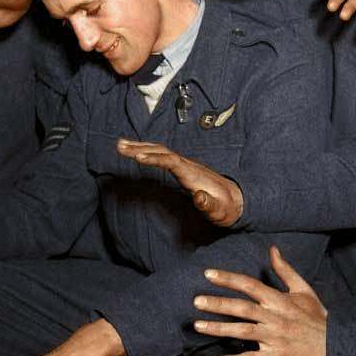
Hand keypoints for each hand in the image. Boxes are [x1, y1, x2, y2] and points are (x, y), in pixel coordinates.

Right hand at [117, 139, 243, 225]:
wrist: (236, 200)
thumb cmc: (225, 208)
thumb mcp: (219, 211)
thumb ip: (208, 204)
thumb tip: (198, 197)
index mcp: (193, 174)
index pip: (171, 161)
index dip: (155, 158)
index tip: (138, 157)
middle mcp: (188, 165)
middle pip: (162, 151)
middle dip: (140, 148)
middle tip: (119, 147)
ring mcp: (185, 165)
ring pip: (160, 151)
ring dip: (141, 147)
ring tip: (121, 145)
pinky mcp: (182, 168)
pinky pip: (162, 156)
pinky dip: (147, 151)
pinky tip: (137, 152)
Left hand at [193, 247, 327, 355]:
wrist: (333, 347)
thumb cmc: (316, 318)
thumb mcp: (304, 290)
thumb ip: (285, 270)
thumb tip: (272, 250)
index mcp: (279, 300)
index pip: (250, 285)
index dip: (229, 279)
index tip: (208, 274)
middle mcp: (274, 317)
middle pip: (242, 308)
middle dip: (218, 303)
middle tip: (196, 301)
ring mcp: (274, 338)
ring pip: (242, 332)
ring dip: (219, 328)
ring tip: (198, 325)